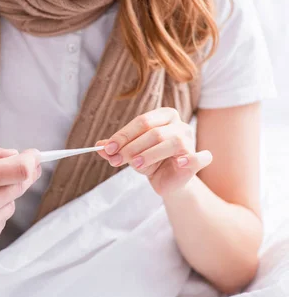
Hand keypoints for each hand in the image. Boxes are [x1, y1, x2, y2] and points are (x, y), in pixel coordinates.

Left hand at [96, 108, 212, 195]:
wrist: (167, 180)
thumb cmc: (149, 161)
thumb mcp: (130, 153)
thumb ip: (115, 149)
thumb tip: (98, 146)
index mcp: (164, 116)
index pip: (142, 121)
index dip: (123, 135)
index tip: (108, 148)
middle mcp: (179, 125)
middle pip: (154, 132)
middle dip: (131, 147)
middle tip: (115, 160)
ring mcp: (191, 141)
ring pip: (171, 142)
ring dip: (150, 154)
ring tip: (135, 165)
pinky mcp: (198, 160)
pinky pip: (199, 157)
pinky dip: (191, 159)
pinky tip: (179, 163)